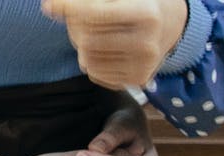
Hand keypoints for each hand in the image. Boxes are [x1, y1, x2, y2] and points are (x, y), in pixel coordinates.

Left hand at [41, 0, 187, 88]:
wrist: (173, 23)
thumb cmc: (140, 3)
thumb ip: (87, 1)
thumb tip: (50, 7)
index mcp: (147, 14)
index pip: (95, 15)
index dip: (69, 9)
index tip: (51, 6)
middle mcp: (147, 43)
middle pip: (86, 39)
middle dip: (74, 28)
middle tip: (77, 19)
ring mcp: (143, 66)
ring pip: (87, 59)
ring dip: (81, 45)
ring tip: (93, 32)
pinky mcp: (136, 80)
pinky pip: (95, 73)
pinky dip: (91, 60)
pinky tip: (104, 48)